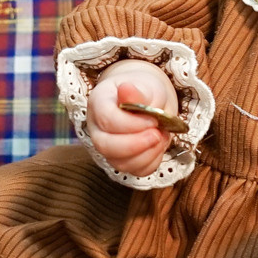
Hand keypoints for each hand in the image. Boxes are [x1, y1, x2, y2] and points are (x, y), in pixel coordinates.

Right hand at [85, 61, 180, 178]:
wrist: (147, 101)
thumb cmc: (143, 92)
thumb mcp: (145, 86)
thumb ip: (137, 92)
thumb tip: (126, 89)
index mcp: (98, 102)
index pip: (106, 119)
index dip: (131, 124)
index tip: (153, 119)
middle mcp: (97, 127)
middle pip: (105, 146)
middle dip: (135, 144)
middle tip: (157, 134)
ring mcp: (107, 147)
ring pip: (119, 163)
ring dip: (146, 154)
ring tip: (161, 137)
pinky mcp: (121, 160)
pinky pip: (134, 170)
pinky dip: (151, 162)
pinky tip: (158, 146)